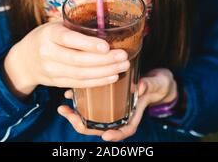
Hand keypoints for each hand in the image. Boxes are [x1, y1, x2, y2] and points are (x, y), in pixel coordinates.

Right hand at [2, 21, 129, 98]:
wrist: (24, 59)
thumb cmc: (47, 36)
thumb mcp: (56, 25)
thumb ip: (76, 26)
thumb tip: (107, 22)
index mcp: (49, 34)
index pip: (69, 39)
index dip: (88, 44)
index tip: (106, 46)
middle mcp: (48, 53)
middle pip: (78, 60)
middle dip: (104, 60)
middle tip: (123, 56)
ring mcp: (51, 70)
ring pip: (81, 74)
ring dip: (105, 72)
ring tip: (123, 66)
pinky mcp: (56, 83)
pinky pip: (79, 84)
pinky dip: (97, 81)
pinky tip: (112, 76)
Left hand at [57, 68, 177, 141]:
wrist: (153, 81)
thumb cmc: (154, 85)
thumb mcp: (154, 84)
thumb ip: (147, 86)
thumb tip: (140, 87)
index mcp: (133, 117)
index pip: (125, 130)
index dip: (116, 135)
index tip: (106, 135)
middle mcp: (120, 117)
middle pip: (101, 127)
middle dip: (83, 124)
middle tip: (70, 117)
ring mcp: (111, 111)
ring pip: (92, 119)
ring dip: (76, 116)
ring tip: (63, 109)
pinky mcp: (105, 102)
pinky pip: (90, 106)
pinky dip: (78, 102)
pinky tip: (68, 94)